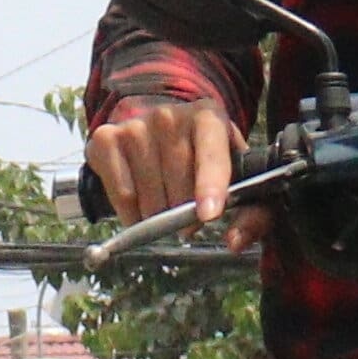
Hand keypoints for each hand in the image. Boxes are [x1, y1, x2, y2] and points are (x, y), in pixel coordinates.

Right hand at [89, 90, 234, 229]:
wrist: (158, 127)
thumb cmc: (202, 158)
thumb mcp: (236, 176)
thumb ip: (251, 213)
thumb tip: (235, 242)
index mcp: (208, 117)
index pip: (211, 154)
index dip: (210, 185)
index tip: (209, 214)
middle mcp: (168, 115)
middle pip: (179, 186)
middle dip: (186, 214)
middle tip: (189, 216)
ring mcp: (134, 126)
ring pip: (149, 197)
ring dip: (159, 215)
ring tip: (165, 203)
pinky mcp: (106, 139)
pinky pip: (123, 196)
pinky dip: (133, 214)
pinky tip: (142, 203)